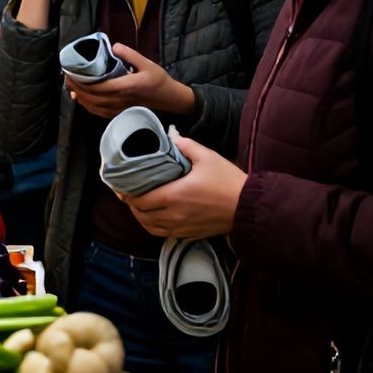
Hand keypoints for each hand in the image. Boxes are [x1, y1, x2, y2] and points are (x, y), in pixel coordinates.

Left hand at [66, 44, 196, 117]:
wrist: (170, 99)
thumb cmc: (159, 80)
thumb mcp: (148, 63)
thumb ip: (130, 54)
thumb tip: (113, 46)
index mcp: (127, 86)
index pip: (99, 86)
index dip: (83, 82)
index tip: (72, 72)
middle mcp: (121, 99)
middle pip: (93, 97)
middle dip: (77, 88)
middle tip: (66, 77)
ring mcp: (120, 108)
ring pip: (94, 106)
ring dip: (80, 97)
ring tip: (70, 87)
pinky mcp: (120, 112)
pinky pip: (100, 112)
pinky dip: (88, 106)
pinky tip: (82, 99)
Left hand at [122, 134, 246, 238]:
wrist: (249, 207)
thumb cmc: (228, 181)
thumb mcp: (207, 157)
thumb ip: (186, 145)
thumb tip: (172, 137)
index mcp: (174, 195)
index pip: (140, 200)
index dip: (127, 195)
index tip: (122, 187)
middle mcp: (175, 214)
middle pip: (142, 215)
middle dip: (132, 206)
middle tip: (129, 195)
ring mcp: (182, 227)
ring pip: (151, 228)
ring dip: (141, 218)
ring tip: (139, 207)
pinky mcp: (190, 234)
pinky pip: (164, 234)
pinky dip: (154, 227)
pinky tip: (154, 218)